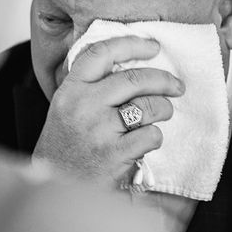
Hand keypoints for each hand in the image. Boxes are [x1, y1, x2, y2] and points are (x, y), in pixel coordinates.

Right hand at [33, 36, 184, 185]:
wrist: (55, 187)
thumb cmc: (65, 147)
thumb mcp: (66, 108)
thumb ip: (91, 87)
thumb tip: (131, 67)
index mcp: (71, 89)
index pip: (102, 53)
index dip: (132, 44)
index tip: (153, 46)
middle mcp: (83, 105)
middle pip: (135, 79)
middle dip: (164, 80)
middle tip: (177, 86)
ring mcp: (99, 129)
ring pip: (148, 106)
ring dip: (164, 109)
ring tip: (163, 114)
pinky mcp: (114, 154)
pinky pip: (151, 135)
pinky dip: (155, 137)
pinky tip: (146, 142)